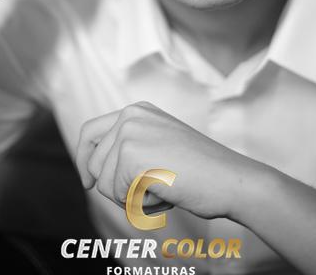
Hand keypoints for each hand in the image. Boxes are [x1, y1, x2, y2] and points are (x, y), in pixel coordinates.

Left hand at [76, 101, 253, 219]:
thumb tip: (94, 170)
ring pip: (104, 184)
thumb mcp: (160, 146)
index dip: (85, 159)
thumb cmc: (201, 171)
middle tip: (154, 188)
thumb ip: (131, 148)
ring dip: (132, 198)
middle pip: (95, 164)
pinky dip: (140, 204)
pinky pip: (117, 194)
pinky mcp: (131, 154)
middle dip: (117, 187)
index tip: (89, 181)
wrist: (230, 179)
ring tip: (164, 188)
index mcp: (138, 110)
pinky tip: (166, 193)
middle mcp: (130, 115)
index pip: (90, 132)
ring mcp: (129, 132)